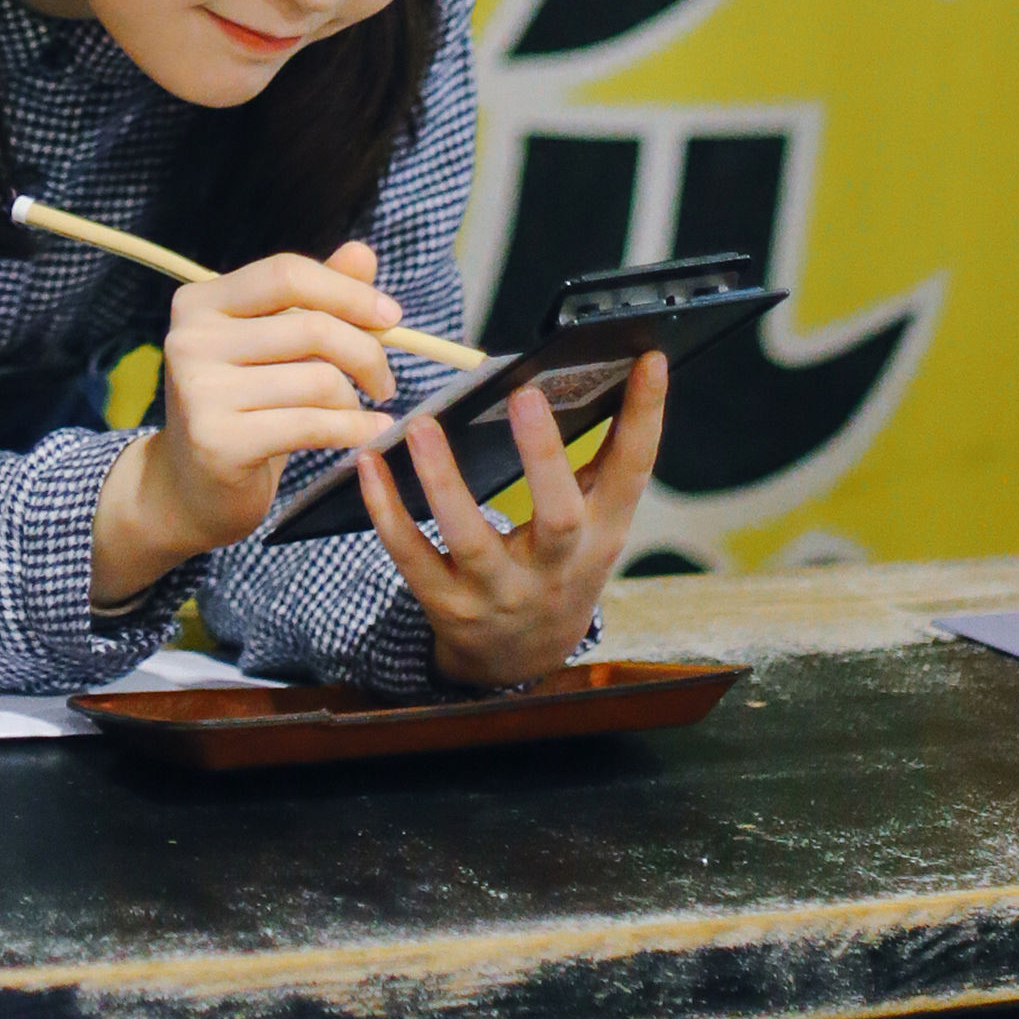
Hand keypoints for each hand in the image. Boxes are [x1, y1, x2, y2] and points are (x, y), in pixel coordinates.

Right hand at [91, 239, 400, 608]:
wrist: (189, 488)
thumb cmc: (241, 408)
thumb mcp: (272, 346)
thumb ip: (315, 299)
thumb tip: (363, 254)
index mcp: (200, 302)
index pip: (286, 273)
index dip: (347, 291)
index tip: (392, 317)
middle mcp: (191, 339)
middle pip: (311, 326)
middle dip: (366, 352)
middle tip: (384, 381)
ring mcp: (200, 391)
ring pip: (318, 379)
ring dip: (355, 399)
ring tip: (360, 413)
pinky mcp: (218, 441)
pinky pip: (311, 425)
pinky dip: (354, 429)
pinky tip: (370, 433)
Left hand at [355, 353, 667, 690]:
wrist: (522, 659)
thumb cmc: (559, 565)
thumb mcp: (594, 523)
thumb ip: (597, 460)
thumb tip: (598, 370)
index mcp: (601, 534)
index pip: (632, 472)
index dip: (645, 417)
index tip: (649, 358)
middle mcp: (557, 567)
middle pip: (559, 517)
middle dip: (543, 456)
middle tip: (525, 394)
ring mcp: (501, 592)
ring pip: (472, 540)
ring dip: (444, 481)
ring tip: (422, 425)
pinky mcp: (449, 605)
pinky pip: (412, 557)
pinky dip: (387, 512)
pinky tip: (369, 465)